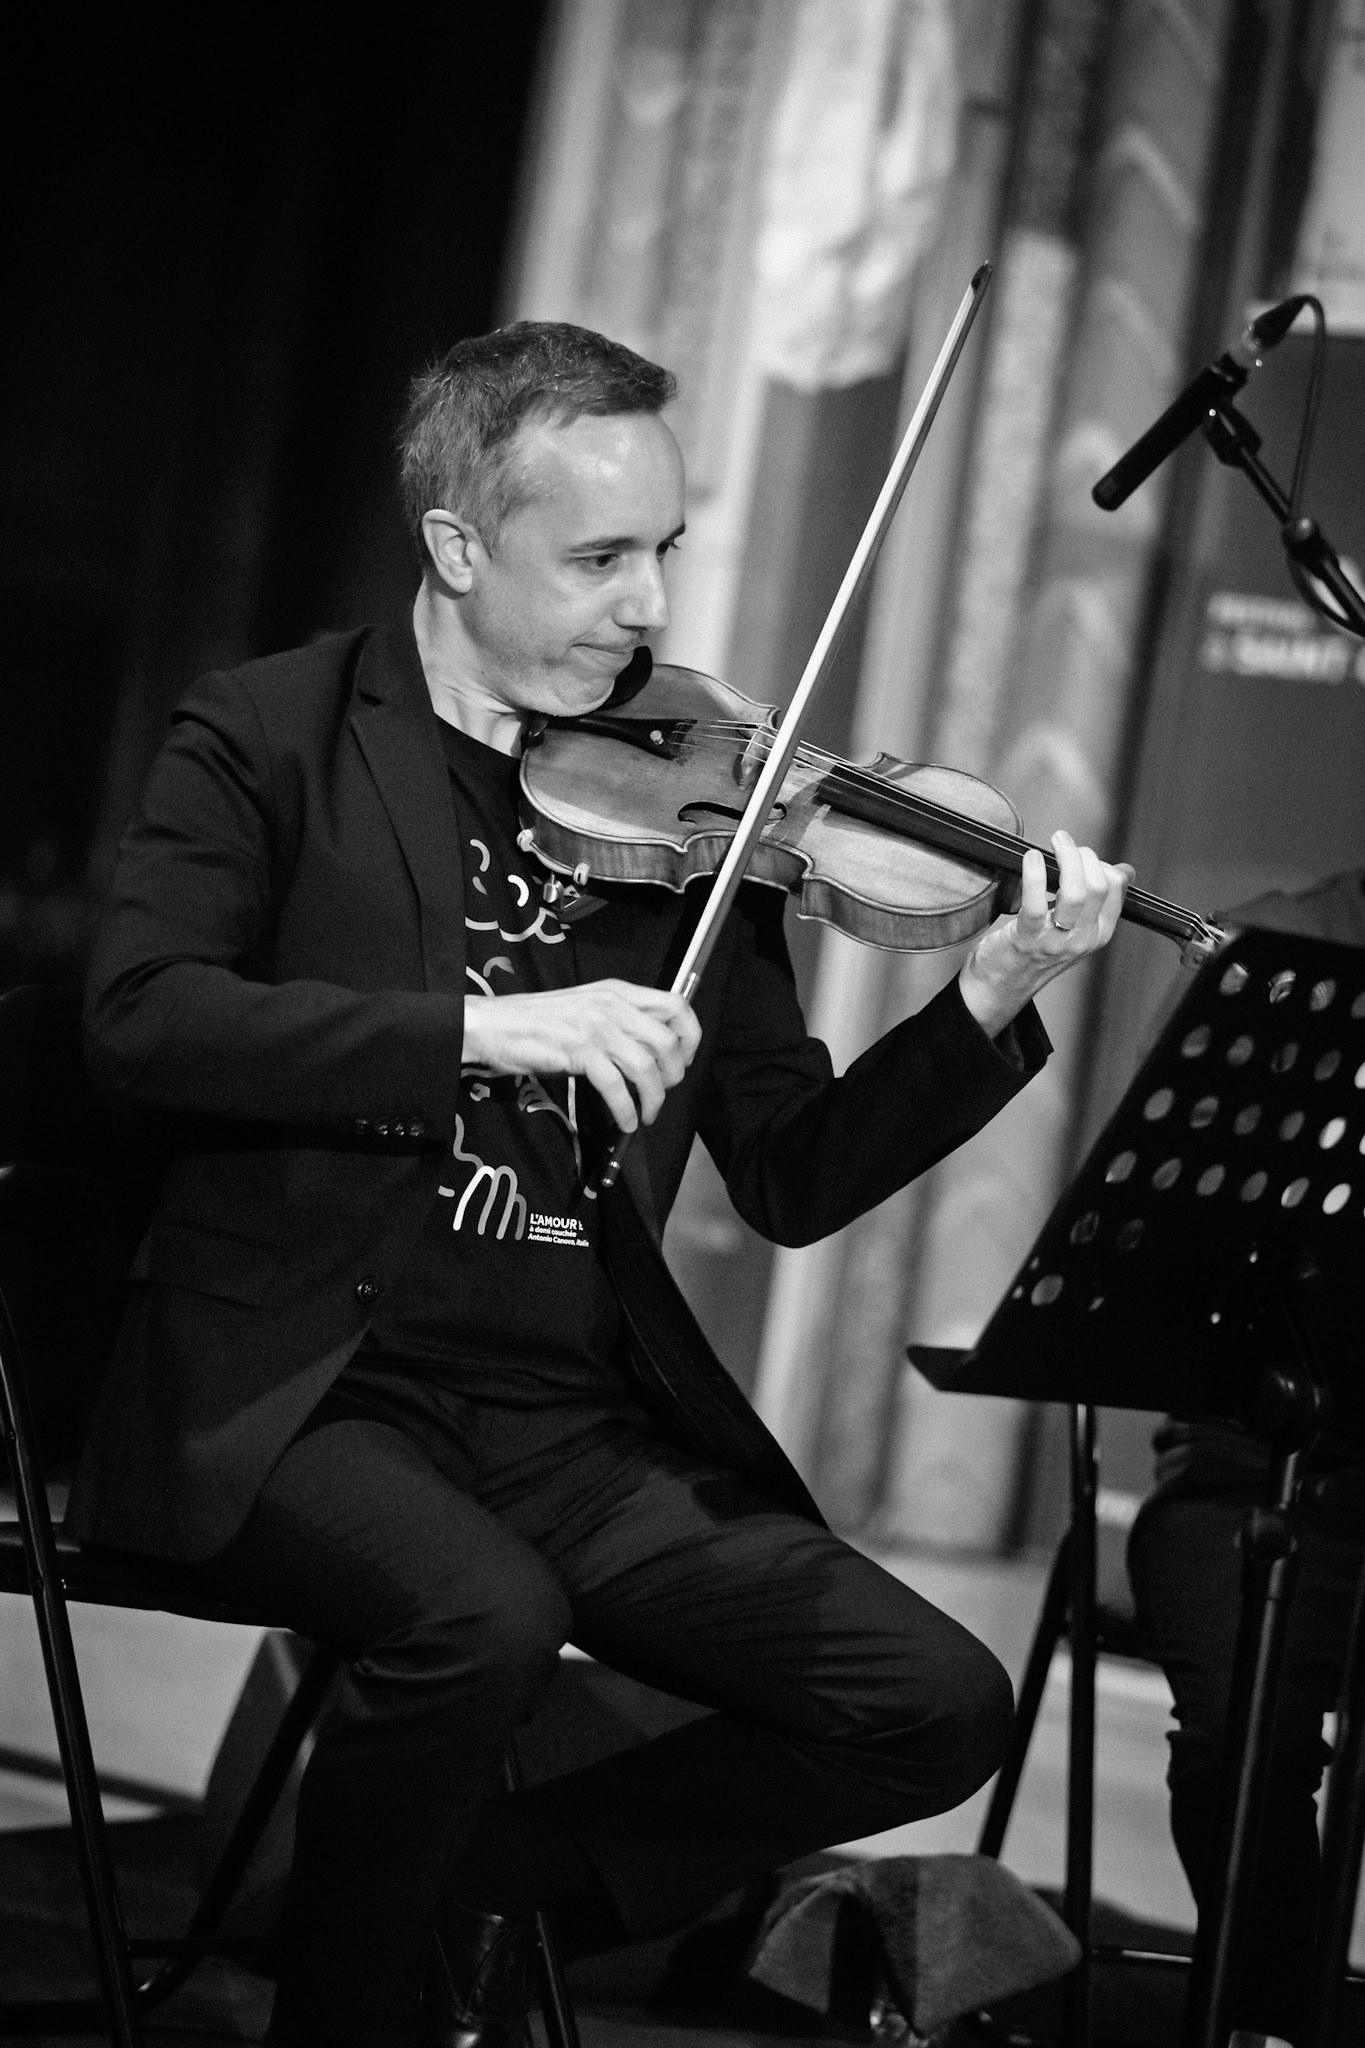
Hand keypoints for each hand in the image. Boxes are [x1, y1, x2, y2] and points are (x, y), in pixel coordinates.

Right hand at [461, 980, 700, 1133]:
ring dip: (653, 1098)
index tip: (685, 1059)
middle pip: (668, 1041)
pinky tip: (624, 1121)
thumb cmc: (537, 1021)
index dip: (690, 1035)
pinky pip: (616, 1086)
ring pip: (646, 1067)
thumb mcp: (586, 1008)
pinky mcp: (579, 1051)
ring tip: (646, 1113)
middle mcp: (612, 1005)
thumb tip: (649, 1051)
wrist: (493, 1024)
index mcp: (618, 991)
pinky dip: (625, 1110)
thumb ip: (618, 1020)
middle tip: (662, 1092)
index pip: (676, 1004)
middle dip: (673, 1075)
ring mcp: (596, 1027)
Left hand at [958, 830, 1132, 1038]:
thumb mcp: (1075, 929)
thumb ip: (1098, 901)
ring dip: (1066, 858)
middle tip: (1063, 842)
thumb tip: (1126, 871)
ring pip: (1075, 892)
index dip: (1100, 863)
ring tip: (1054, 842)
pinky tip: (1031, 859)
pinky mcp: (1027, 939)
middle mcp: (1082, 939)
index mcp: (1098, 934)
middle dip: (1082, 855)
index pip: (1114, 888)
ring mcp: (1056, 941)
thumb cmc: (1035, 952)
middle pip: (1097, 886)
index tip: (1082, 854)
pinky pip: (1036, 901)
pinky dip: (1035, 874)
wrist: (1000, 987)